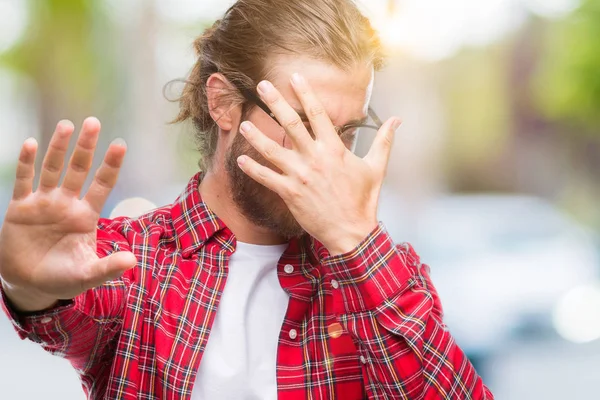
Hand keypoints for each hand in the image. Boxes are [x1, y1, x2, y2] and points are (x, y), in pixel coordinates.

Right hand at [0, 118, 135, 310]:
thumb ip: (108, 267)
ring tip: (67, 125)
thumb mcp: (88, 275)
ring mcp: (44, 203)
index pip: (102, 185)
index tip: (120, 144)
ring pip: (52, 169)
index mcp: (86, 216)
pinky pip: (24, 181)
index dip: (110, 165)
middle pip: (79, 169)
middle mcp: (67, 203)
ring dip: (58, 148)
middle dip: (86, 147)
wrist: (29, 284)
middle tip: (94, 122)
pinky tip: (31, 144)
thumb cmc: (63, 277)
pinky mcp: (20, 208)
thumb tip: (133, 261)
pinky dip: (27, 163)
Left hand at [236, 73, 401, 255]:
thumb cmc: (363, 201)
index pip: (318, 113)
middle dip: (275, 103)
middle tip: (262, 86)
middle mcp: (314, 158)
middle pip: (291, 124)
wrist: (351, 232)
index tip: (295, 77)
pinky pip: (266, 178)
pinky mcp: (289, 193)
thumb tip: (396, 120)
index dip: (306, 93)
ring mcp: (300, 175)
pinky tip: (240, 159)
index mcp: (334, 149)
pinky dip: (252, 168)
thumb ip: (383, 141)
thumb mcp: (376, 168)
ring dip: (256, 136)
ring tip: (244, 124)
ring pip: (272, 150)